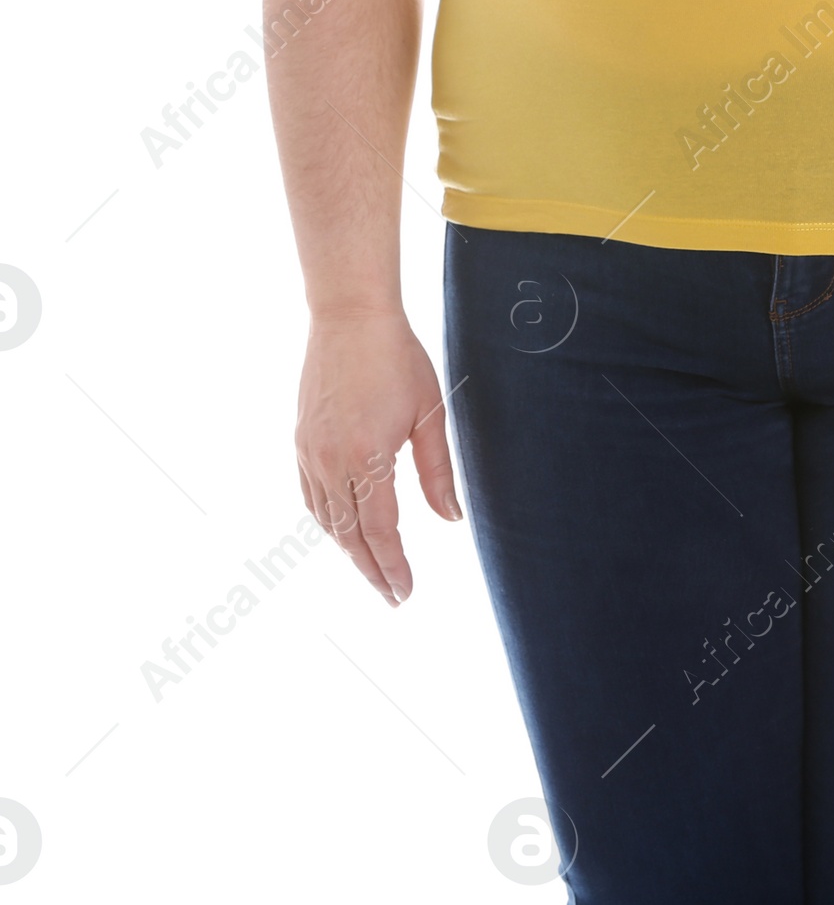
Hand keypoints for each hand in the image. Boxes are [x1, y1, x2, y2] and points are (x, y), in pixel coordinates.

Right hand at [295, 309, 461, 604]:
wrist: (350, 317)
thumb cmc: (399, 358)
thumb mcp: (430, 412)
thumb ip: (438, 471)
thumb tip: (451, 519)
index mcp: (369, 456)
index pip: (381, 530)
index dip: (393, 565)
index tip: (404, 593)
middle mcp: (332, 461)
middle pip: (350, 535)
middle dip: (371, 569)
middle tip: (392, 597)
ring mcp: (310, 452)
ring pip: (326, 520)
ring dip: (348, 550)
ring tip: (373, 570)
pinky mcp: (301, 441)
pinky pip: (311, 496)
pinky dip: (327, 522)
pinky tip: (343, 531)